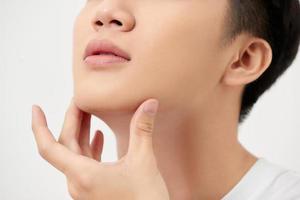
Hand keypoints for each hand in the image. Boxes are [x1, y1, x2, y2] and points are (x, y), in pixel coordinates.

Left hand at [31, 98, 168, 199]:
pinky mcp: (94, 189)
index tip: (36, 109)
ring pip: (75, 155)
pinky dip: (89, 148)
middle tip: (79, 100)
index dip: (39, 126)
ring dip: (81, 133)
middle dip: (71, 120)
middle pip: (65, 145)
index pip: (49, 148)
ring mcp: (85, 187)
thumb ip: (142, 130)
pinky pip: (84, 164)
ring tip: (89, 113)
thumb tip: (149, 104)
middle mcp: (79, 183)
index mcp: (84, 175)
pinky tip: (98, 137)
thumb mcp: (143, 161)